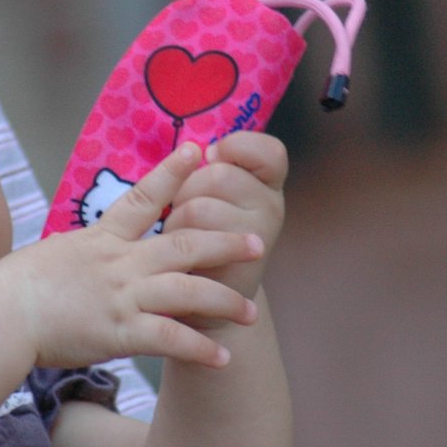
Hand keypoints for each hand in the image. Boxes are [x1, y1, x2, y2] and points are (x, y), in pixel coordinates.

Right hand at [0, 142, 261, 369]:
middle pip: (184, 244)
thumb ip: (78, 253)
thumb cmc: (13, 289)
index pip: (143, 198)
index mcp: (101, 240)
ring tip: (251, 311)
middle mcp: (119, 263)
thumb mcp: (51, 255)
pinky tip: (223, 358)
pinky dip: (199, 348)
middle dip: (224, 242)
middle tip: (258, 241)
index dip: (173, 174)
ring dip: (224, 301)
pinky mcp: (119, 332)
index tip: (198, 151)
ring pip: (188, 291)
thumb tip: (80, 251)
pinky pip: (170, 339)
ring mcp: (121, 296)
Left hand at [164, 131, 287, 300]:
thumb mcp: (217, 192)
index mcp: (270, 185)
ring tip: (184, 236)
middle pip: (219, 175)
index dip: (237, 147)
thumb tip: (199, 151)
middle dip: (190, 189)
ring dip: (177, 219)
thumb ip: (216, 167)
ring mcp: (257, 240)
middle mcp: (272, 209)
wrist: (210, 299)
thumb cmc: (204, 231)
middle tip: (192, 210)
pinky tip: (183, 256)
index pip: (269, 152)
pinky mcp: (233, 268)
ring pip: (198, 208)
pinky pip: (189, 240)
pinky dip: (174, 245)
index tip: (214, 158)